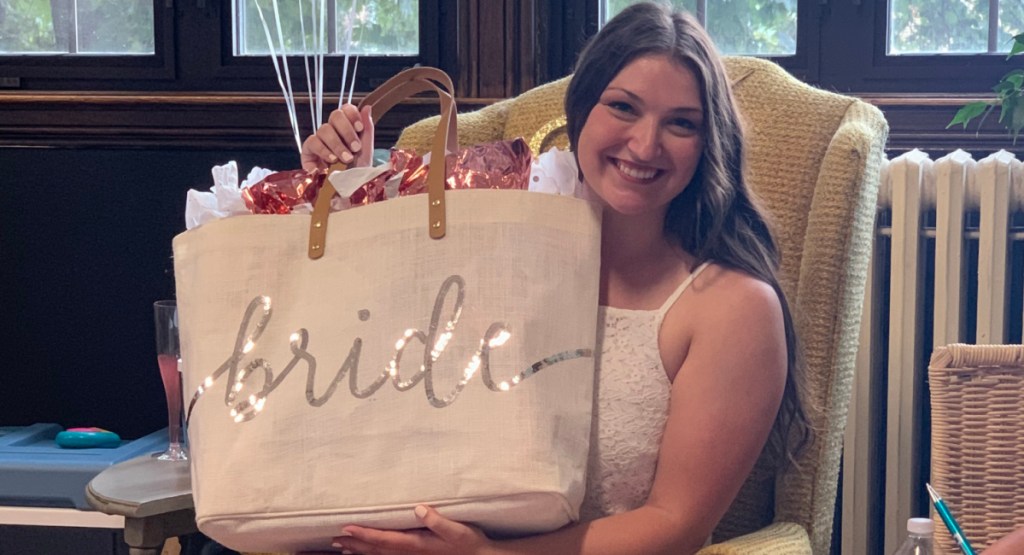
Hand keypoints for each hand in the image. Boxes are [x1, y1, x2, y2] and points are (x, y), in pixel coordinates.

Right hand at [301, 104, 374, 171]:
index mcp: (346, 128)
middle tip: (355, 148)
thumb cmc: (356, 171)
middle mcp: (332, 131)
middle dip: (347, 131)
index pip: (345, 109)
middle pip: (335, 115)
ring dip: (337, 145)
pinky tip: (331, 161)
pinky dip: (323, 150)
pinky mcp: (308, 151)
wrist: (347, 191)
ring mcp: (319, 139)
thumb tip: (367, 107)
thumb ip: (367, 129)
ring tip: (345, 159)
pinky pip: (312, 142)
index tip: (359, 129)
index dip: (352, 115)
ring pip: (324, 129)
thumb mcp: (366, 151)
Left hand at [330, 505, 492, 554]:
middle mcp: (411, 553)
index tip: (346, 527)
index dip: (364, 534)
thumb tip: (418, 508)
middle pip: (376, 549)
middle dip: (355, 543)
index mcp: (417, 544)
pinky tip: (366, 552)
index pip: (384, 539)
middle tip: (334, 537)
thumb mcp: (457, 530)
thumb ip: (437, 520)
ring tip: (342, 546)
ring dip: (360, 551)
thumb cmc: (469, 542)